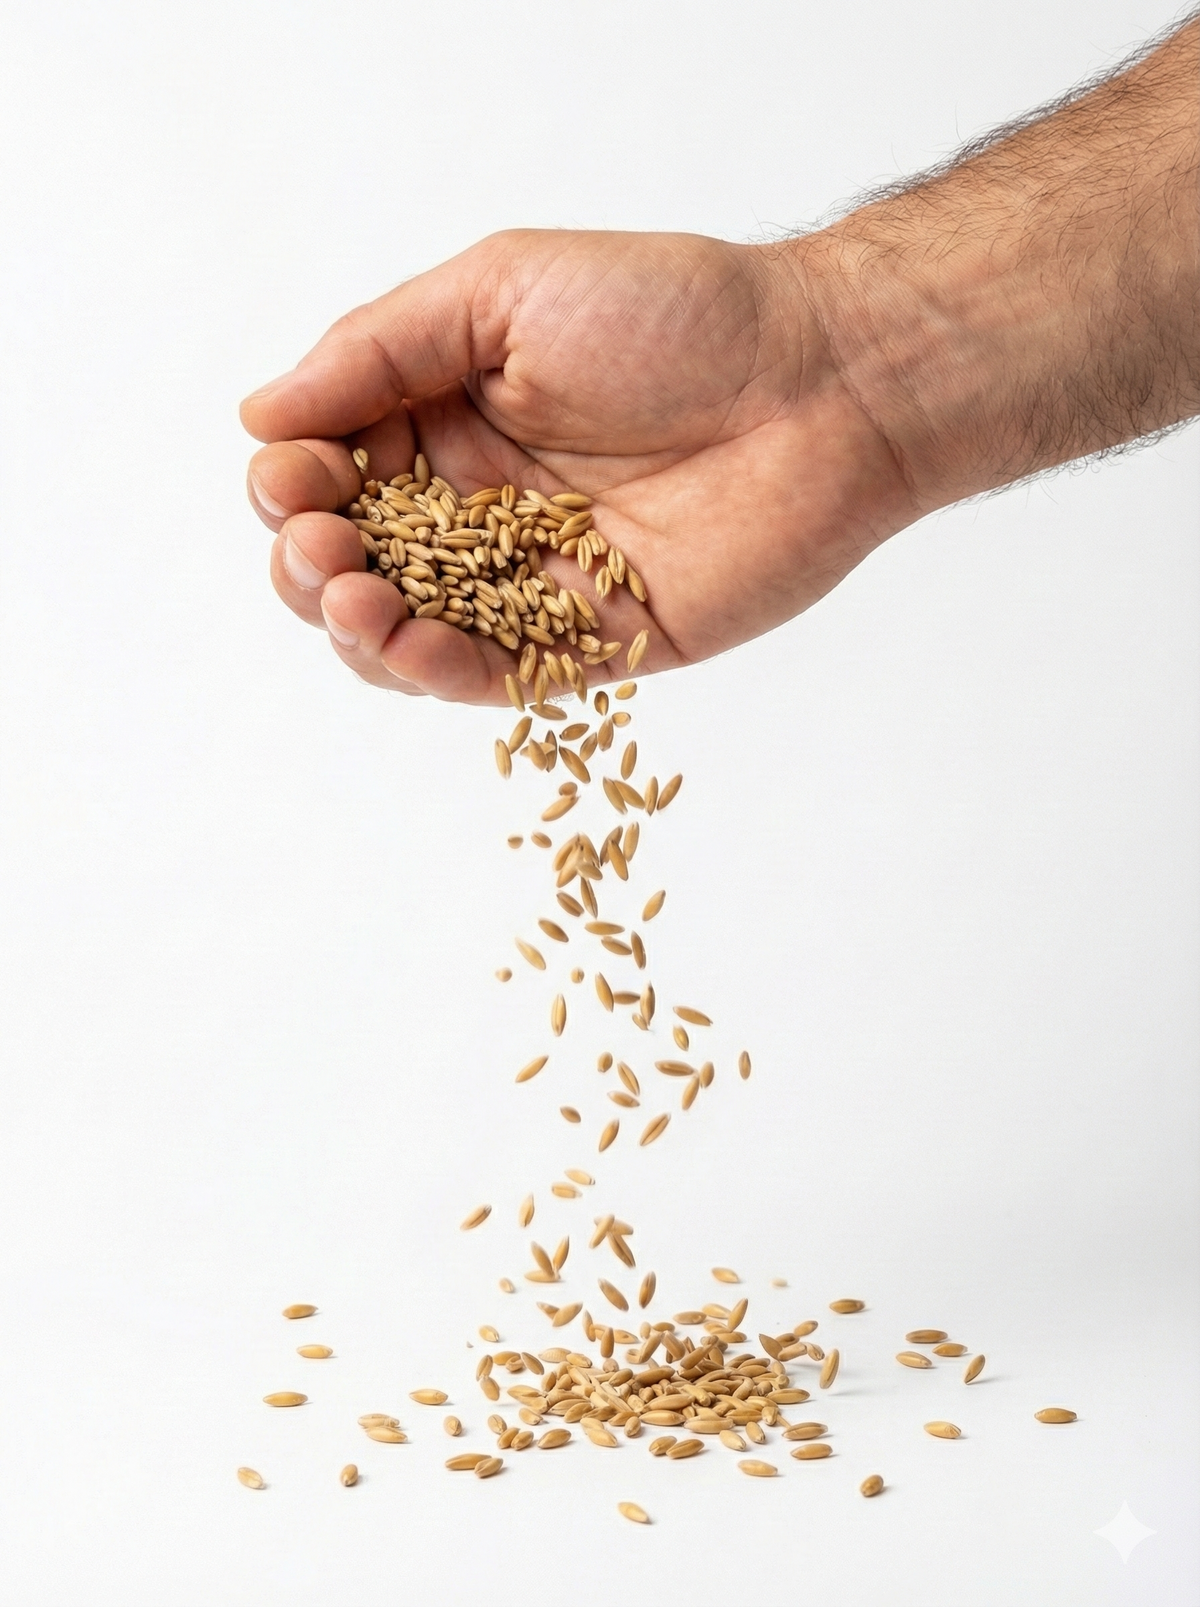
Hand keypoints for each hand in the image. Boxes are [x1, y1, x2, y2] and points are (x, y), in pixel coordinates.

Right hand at [240, 230, 915, 702]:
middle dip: (306, 561)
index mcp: (446, 420)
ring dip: (350, 625)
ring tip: (346, 590)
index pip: (331, 472)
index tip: (292, 474)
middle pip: (350, 563)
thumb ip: (379, 350)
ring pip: (403, 633)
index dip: (292, 483)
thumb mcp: (502, 289)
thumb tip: (260, 415)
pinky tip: (399, 639)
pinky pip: (489, 676)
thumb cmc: (673, 314)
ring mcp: (529, 582)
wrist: (821, 382)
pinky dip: (430, 670)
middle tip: (315, 543)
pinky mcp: (587, 644)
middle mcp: (478, 509)